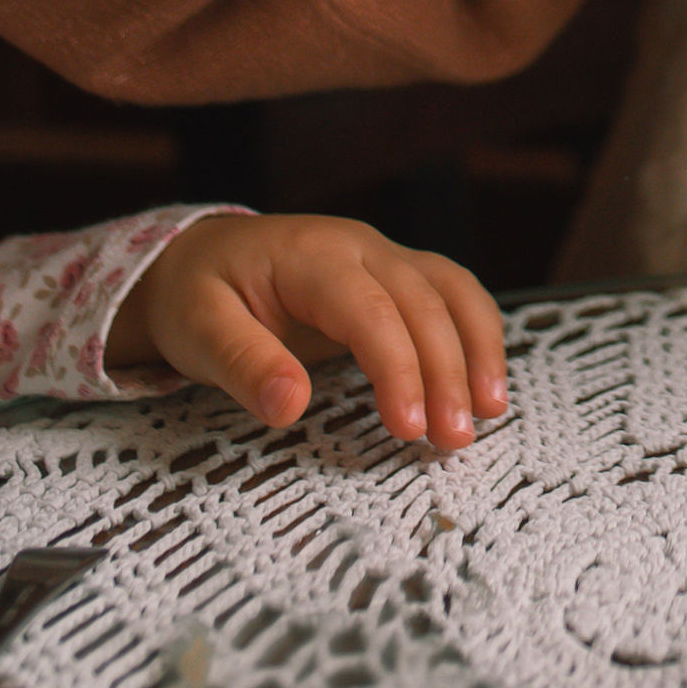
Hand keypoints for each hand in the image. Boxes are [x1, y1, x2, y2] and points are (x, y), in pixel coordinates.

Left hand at [107, 216, 508, 450]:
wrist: (199, 257)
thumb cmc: (197, 295)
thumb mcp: (197, 330)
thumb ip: (243, 365)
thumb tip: (290, 407)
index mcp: (311, 256)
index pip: (370, 308)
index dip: (397, 366)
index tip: (408, 427)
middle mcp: (359, 247)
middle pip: (423, 302)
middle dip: (447, 371)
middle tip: (454, 440)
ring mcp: (384, 256)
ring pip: (452, 290)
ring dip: (477, 349)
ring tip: (489, 413)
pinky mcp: (396, 276)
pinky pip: (451, 294)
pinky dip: (477, 334)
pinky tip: (486, 380)